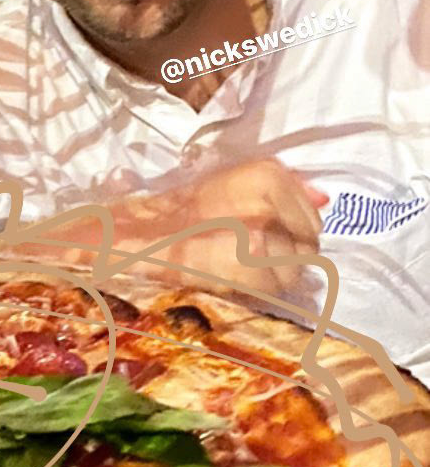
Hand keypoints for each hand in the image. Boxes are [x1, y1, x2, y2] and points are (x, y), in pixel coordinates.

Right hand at [142, 158, 327, 297]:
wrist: (142, 237)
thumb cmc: (186, 211)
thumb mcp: (235, 184)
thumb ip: (286, 188)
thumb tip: (325, 197)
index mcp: (268, 176)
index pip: (313, 219)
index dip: (291, 234)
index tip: (264, 235)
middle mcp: (269, 201)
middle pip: (307, 247)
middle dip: (286, 256)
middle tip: (251, 255)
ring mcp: (261, 234)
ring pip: (293, 272)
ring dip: (272, 277)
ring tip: (240, 268)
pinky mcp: (250, 264)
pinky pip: (273, 289)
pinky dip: (257, 291)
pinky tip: (234, 279)